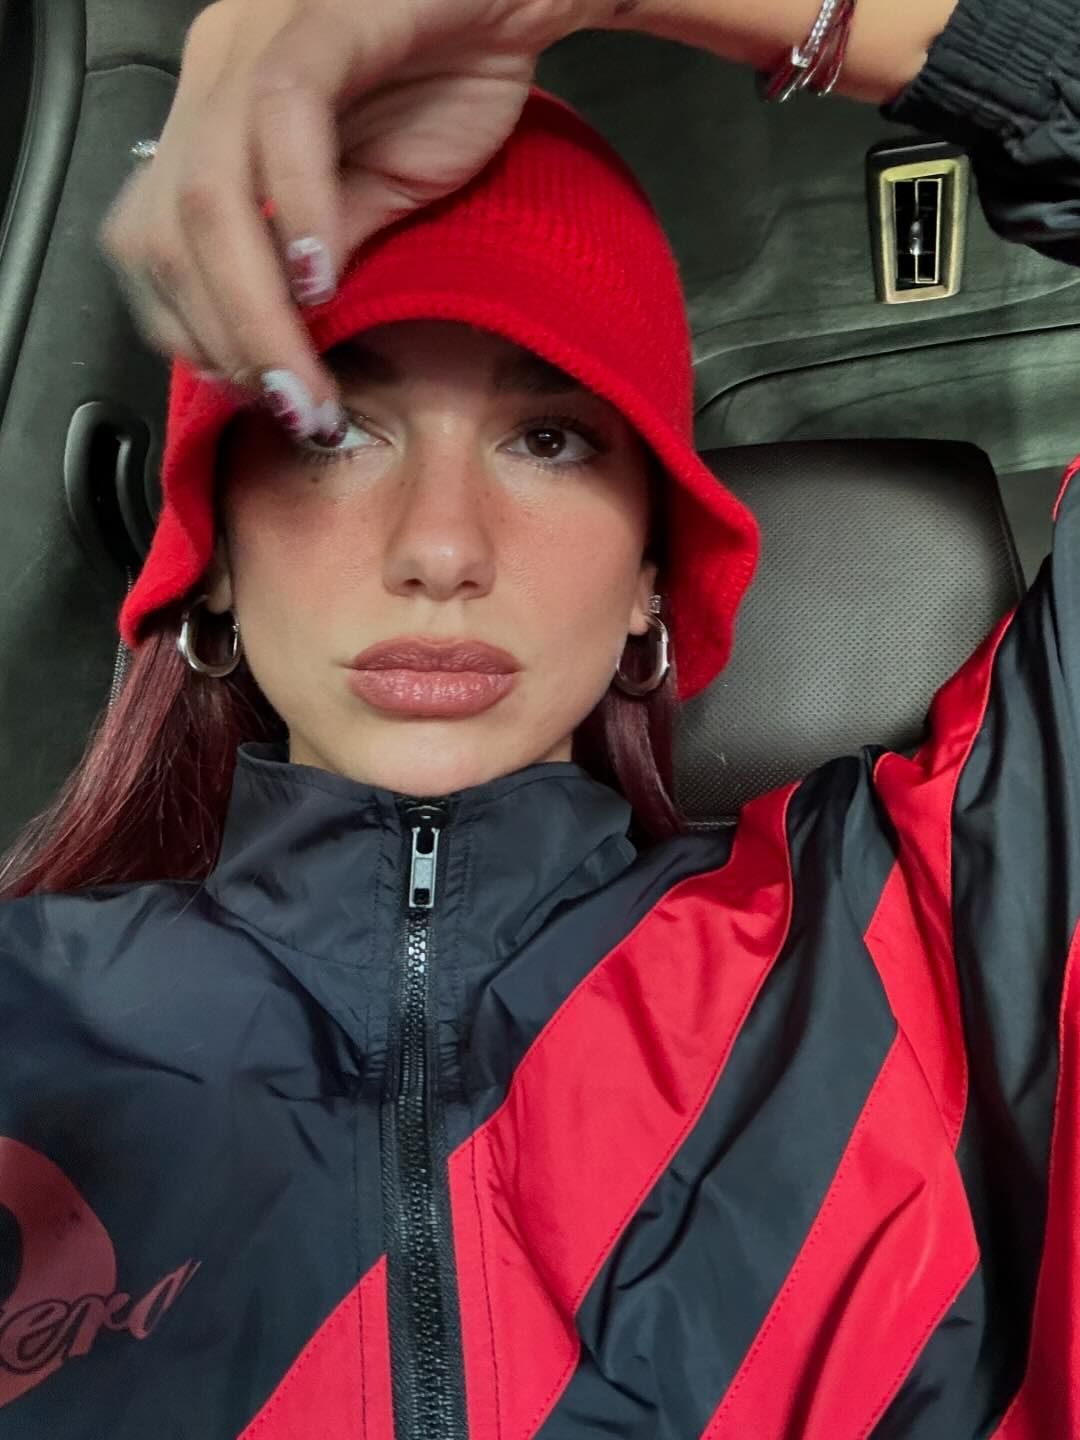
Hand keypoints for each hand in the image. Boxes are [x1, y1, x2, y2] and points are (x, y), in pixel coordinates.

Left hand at [100, 0, 604, 435]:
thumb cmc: (453, 79)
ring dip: (253, 310)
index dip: (192, 334)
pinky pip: (281, 117)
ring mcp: (260, 36)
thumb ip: (320, 258)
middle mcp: (214, 68)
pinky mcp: (326, 16)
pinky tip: (323, 279)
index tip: (254, 395)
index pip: (153, 242)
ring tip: (305, 374)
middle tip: (289, 405)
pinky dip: (296, 212)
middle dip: (223, 343)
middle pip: (165, 232)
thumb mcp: (377, 197)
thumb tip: (284, 342)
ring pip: (207, 193)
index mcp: (212, 113)